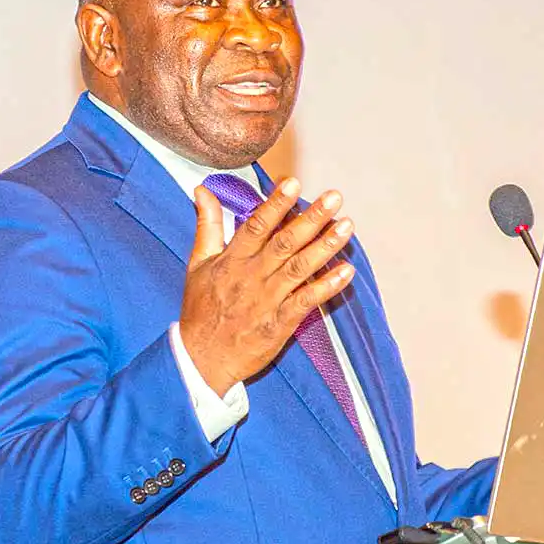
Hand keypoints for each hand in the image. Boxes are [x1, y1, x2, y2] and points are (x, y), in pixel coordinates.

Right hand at [179, 178, 356, 395]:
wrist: (201, 359)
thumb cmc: (200, 309)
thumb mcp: (197, 263)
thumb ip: (207, 225)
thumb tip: (202, 190)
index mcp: (231, 260)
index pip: (256, 226)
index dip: (275, 204)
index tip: (293, 183)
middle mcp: (251, 277)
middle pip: (284, 243)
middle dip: (311, 218)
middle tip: (334, 197)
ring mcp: (267, 300)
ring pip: (299, 268)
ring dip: (325, 247)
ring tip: (346, 226)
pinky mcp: (280, 323)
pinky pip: (307, 301)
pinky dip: (327, 286)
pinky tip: (346, 271)